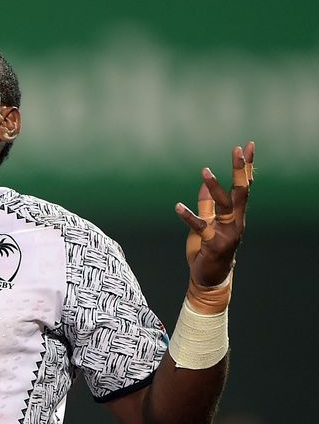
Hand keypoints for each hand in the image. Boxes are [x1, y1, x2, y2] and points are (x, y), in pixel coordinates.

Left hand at [175, 142, 254, 287]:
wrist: (209, 278)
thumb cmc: (209, 250)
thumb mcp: (208, 224)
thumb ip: (207, 206)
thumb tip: (204, 187)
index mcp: (235, 215)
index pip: (244, 186)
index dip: (246, 166)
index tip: (248, 145)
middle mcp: (236, 221)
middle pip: (241, 191)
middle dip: (240, 170)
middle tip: (237, 150)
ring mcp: (227, 233)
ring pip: (224, 206)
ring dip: (215, 187)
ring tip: (205, 170)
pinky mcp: (213, 243)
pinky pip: (200, 227)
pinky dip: (189, 216)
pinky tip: (178, 206)